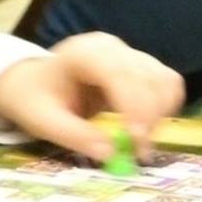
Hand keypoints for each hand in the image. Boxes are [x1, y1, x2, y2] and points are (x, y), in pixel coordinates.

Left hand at [0, 35, 183, 161]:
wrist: (34, 83)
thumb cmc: (34, 99)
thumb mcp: (42, 121)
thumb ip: (74, 136)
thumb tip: (110, 154)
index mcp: (82, 54)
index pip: (118, 73)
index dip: (134, 105)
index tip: (136, 140)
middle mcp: (110, 48)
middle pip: (147, 76)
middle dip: (149, 117)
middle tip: (139, 153)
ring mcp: (128, 53)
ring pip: (163, 79)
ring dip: (161, 114)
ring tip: (140, 142)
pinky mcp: (139, 65)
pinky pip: (167, 82)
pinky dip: (166, 106)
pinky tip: (149, 127)